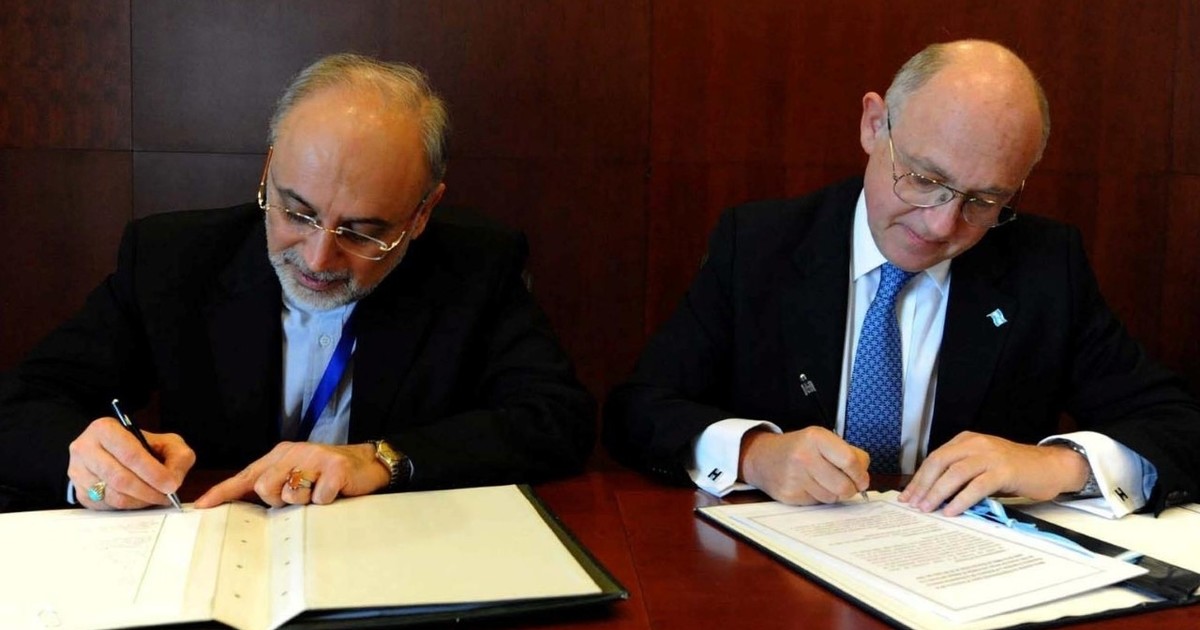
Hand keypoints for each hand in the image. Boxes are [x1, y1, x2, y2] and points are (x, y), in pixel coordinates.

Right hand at [68, 417, 195, 509]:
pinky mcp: (80, 492)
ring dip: (140, 501)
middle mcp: (85, 449)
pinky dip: (129, 507)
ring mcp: (78, 472)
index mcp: (105, 429)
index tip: (170, 485)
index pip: (130, 454)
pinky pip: (107, 506)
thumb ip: (177, 457)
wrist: (114, 451)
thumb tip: (172, 481)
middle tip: (166, 496)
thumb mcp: (166, 442)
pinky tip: (140, 499)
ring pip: (113, 495)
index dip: (152, 472)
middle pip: (119, 478)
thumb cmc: (142, 446)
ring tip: (155, 497)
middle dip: (148, 491)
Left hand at [194, 441, 389, 507]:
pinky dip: (325, 502)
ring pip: (290, 494)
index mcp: (281, 454)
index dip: (223, 492)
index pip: (246, 475)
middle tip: (300, 496)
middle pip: (265, 486)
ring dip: (304, 502)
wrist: (368, 464)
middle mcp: (295, 452)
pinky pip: (317, 498)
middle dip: (279, 499)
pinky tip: (334, 493)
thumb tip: (243, 507)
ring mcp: (315, 458)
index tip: (202, 507)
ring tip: (318, 493)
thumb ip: (274, 486)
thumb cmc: (328, 475)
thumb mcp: (297, 475)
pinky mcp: (334, 468)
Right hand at [739, 426, 869, 504]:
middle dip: (851, 489)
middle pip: (843, 485)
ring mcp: (795, 477)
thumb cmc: (800, 449)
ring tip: (825, 482)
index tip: (862, 479)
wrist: (763, 457)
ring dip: (834, 494)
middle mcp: (804, 456)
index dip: (860, 474)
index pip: (850, 461)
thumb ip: (848, 454)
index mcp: (816, 438)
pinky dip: (819, 498)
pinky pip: (817, 503)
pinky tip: (811, 487)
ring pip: (832, 497)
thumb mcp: (822, 440)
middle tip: (848, 485)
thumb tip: (863, 479)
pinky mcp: (789, 494)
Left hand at [899, 431, 1089, 515]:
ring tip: (928, 509)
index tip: (907, 496)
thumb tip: (933, 495)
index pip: (935, 458)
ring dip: (938, 493)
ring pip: (955, 473)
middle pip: (940, 462)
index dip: (919, 478)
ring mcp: (990, 456)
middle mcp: (976, 444)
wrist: (1050, 466)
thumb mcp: (983, 464)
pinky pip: (977, 485)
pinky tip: (952, 511)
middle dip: (923, 485)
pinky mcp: (1004, 470)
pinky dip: (962, 499)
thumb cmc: (1015, 469)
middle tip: (913, 504)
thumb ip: (961, 473)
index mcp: (967, 441)